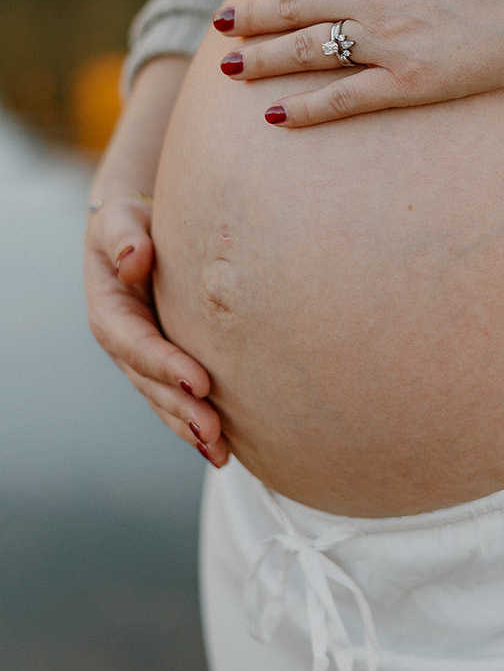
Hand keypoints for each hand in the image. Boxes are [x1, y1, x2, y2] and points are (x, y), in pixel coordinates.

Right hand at [84, 194, 228, 464]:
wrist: (144, 229)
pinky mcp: (169, 364)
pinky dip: (198, 423)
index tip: (200, 382)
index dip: (165, 365)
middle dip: (181, 410)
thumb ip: (124, 235)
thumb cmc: (135, 220)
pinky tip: (226, 448)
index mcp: (110, 310)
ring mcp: (146, 359)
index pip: (136, 344)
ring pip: (165, 400)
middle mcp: (126, 343)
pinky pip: (180, 399)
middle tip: (214, 431)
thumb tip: (133, 258)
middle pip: (151, 384)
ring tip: (222, 451)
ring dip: (190, 428)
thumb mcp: (121, 218)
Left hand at [214, 0, 503, 125]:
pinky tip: (275, 117)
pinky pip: (342, 98)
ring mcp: (386, 39)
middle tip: (222, 27)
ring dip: (263, 61)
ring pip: (307, 52)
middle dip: (251, 17)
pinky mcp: (407, 81)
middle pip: (292, 6)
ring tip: (233, 69)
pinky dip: (304, 109)